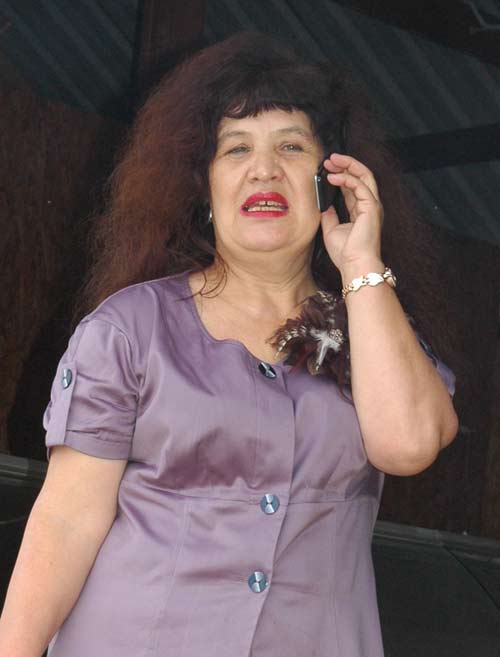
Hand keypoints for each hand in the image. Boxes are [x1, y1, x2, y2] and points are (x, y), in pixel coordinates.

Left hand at [319, 153, 383, 275]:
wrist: (354, 266)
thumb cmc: (346, 254)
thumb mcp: (331, 230)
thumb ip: (329, 215)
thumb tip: (323, 203)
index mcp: (360, 211)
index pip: (352, 186)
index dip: (340, 174)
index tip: (326, 168)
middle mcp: (368, 206)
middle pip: (361, 176)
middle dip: (346, 164)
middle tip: (329, 159)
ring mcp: (372, 205)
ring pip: (364, 175)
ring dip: (347, 165)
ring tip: (331, 160)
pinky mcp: (371, 207)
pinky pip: (360, 185)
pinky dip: (346, 178)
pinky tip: (333, 177)